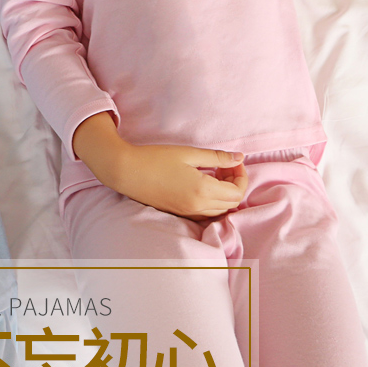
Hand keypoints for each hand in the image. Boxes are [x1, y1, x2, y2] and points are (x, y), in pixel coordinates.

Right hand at [71, 112, 247, 219]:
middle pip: (231, 203)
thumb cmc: (155, 158)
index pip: (237, 192)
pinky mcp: (179, 213)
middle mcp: (197, 206)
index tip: (233, 161)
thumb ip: (216, 157)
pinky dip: (213, 202)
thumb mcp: (188, 153)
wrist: (126, 171)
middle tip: (225, 165)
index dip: (241, 176)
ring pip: (220, 210)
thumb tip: (239, 157)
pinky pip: (206, 213)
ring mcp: (187, 212)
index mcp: (203, 190)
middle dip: (235, 184)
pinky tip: (204, 184)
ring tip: (215, 173)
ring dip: (225, 194)